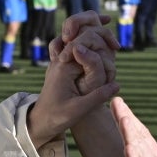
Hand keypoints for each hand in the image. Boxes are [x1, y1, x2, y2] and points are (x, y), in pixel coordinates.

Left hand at [28, 16, 119, 147]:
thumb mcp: (78, 109)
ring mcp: (60, 61)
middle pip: (81, 38)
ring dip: (92, 37)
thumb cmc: (57, 116)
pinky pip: (74, 49)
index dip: (102, 45)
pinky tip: (98, 45)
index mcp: (64, 67)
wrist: (40, 120)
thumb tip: (117, 85)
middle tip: (116, 45)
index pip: (86, 45)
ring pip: (76, 41)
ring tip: (109, 38)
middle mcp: (60, 60)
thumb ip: (97, 97)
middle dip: (98, 36)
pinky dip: (85, 44)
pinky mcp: (62, 66)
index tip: (115, 50)